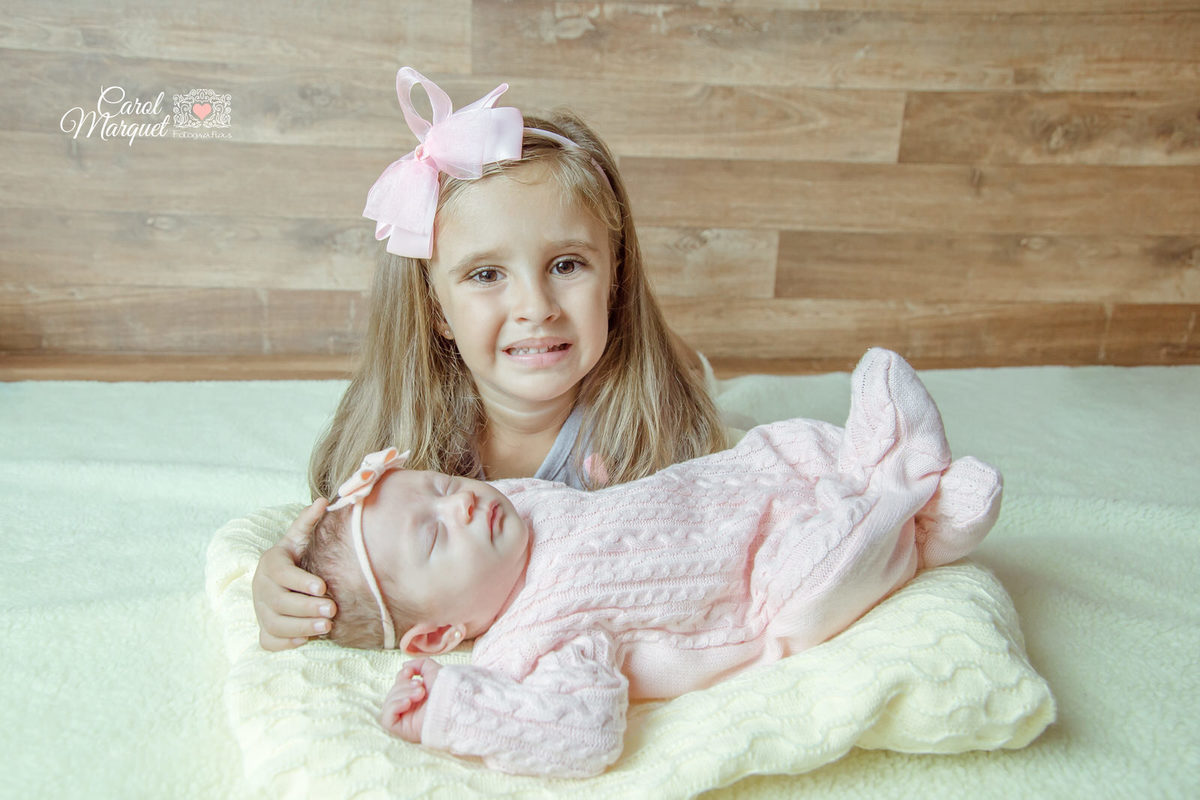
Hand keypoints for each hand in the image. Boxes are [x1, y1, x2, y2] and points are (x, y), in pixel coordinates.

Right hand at [252, 498, 335, 649]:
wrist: (280, 581)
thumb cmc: (296, 558)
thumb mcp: (300, 539)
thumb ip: (308, 521)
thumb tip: (322, 501)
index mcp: (270, 564)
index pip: (281, 574)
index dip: (301, 581)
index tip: (324, 587)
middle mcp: (260, 588)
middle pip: (279, 602)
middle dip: (306, 607)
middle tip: (332, 610)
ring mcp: (260, 610)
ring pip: (275, 623)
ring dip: (301, 627)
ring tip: (327, 627)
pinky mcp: (263, 630)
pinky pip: (268, 641)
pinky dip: (285, 643)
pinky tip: (306, 640)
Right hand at [381, 658, 441, 741]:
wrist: (454, 705)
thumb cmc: (448, 690)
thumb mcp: (434, 671)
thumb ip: (420, 664)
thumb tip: (404, 666)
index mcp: (415, 696)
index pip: (398, 685)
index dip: (401, 676)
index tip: (410, 672)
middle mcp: (409, 708)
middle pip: (392, 693)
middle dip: (404, 685)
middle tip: (420, 687)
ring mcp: (405, 719)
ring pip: (389, 703)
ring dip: (402, 694)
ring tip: (419, 694)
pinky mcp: (402, 729)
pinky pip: (386, 718)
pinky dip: (394, 707)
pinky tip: (407, 703)